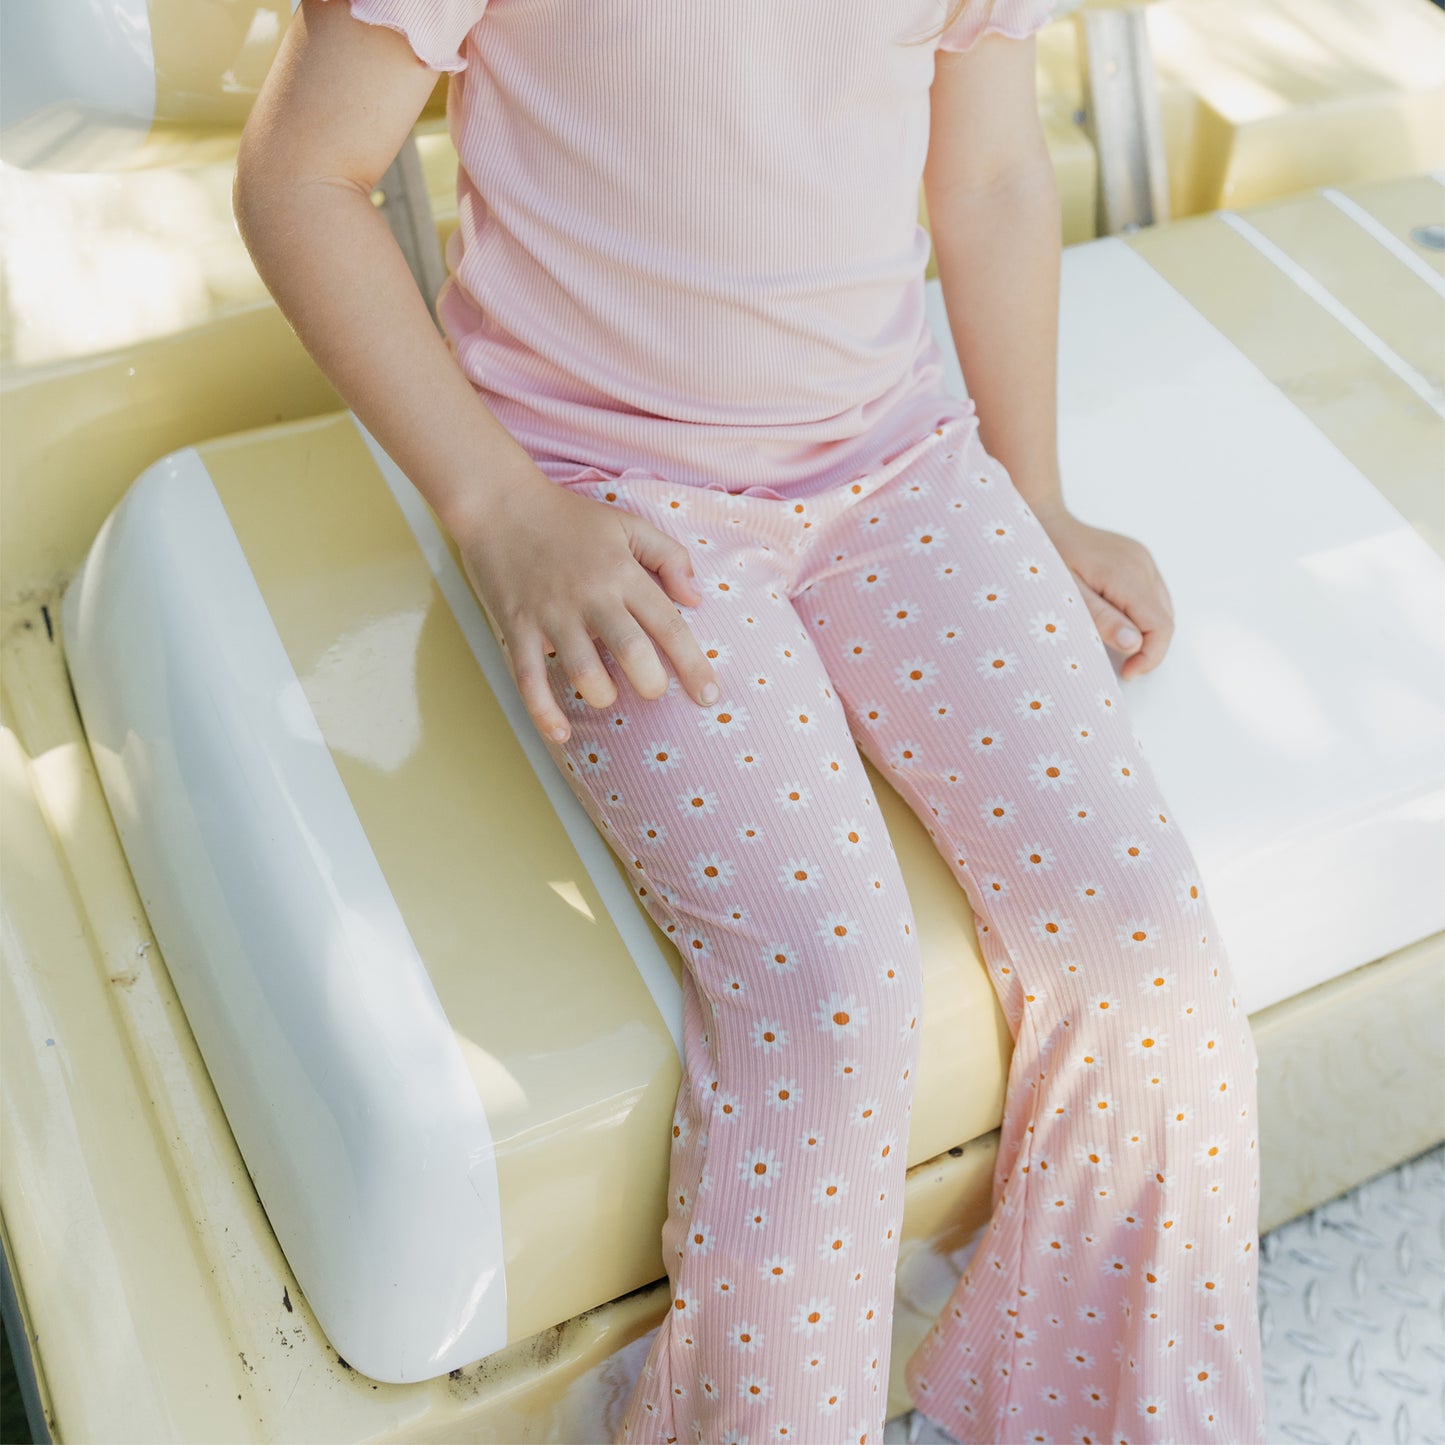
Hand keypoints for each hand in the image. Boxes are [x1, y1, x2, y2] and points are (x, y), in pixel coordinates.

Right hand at [449, 475, 720, 742]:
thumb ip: (669, 556)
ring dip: (602, 695)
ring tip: (607, 695)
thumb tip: (697, 598)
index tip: (710, 696)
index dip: (693, 665)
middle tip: (653, 690)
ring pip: (583, 671)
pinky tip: (561, 735)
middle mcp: (591, 597)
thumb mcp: (627, 524)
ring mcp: (551, 614)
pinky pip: (529, 678)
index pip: (669, 625)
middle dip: (651, 684)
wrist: (500, 503)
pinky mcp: (517, 626)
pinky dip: (544, 711)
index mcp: (623, 574)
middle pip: (632, 652)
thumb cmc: (569, 518)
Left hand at [1032, 500, 1173, 679]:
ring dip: (1148, 633)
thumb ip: (1101, 619)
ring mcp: (1142, 559)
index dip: (1151, 657)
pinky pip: (1152, 594)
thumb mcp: (1067, 596)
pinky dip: (1143, 615)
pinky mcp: (1138, 558)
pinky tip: (1119, 623)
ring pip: (1162, 608)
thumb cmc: (1045, 560)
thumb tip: (1135, 645)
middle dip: (1150, 649)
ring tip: (1118, 647)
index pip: (1161, 626)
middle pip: (1166, 619)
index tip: (1127, 673)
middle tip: (1123, 667)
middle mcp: (1142, 564)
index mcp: (1126, 575)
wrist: (1041, 519)